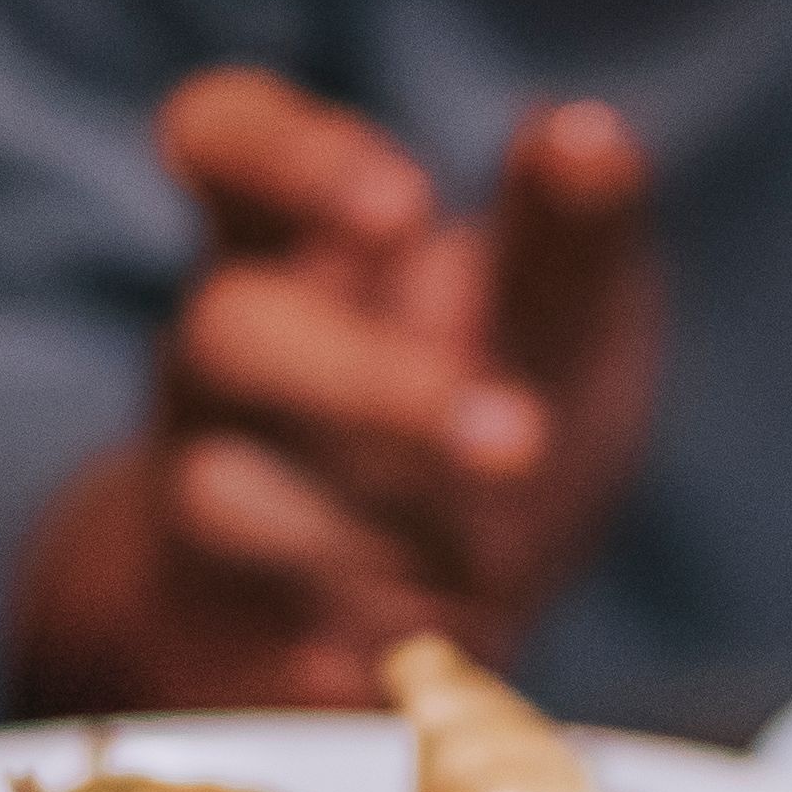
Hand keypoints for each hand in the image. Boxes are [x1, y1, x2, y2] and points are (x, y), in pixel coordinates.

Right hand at [12, 70, 660, 712]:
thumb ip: (566, 239)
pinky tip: (435, 658)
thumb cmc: (479, 422)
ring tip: (492, 568)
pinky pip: (267, 657)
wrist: (394, 633)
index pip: (227, 141)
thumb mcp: (551, 325)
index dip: (287, 158)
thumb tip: (588, 133)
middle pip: (228, 336)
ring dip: (371, 536)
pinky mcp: (225, 648)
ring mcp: (202, 506)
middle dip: (373, 387)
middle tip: (516, 437)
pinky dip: (360, 658)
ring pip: (222, 504)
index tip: (405, 203)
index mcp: (296, 251)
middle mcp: (223, 366)